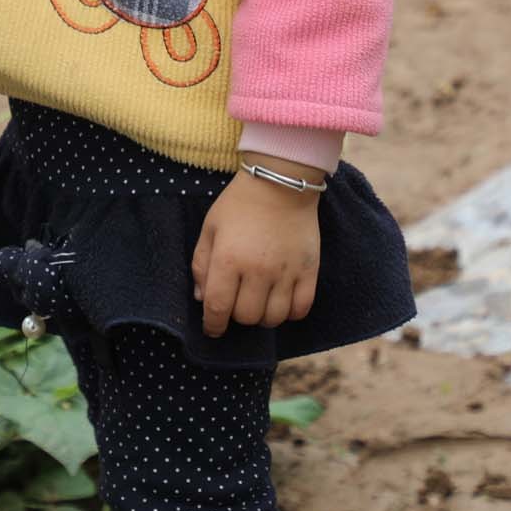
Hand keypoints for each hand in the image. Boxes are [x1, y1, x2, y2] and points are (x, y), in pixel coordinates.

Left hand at [190, 154, 322, 338]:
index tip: (213, 328)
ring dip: (262, 316)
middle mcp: (257, 270)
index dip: (212, 325)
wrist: (281, 182)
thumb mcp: (210, 228)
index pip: (217, 308)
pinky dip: (289, 312)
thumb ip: (201, 264)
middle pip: (246, 316)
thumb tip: (202, 298)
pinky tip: (281, 301)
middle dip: (236, 316)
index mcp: (228, 259)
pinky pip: (300, 309)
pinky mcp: (309, 271)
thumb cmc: (239, 204)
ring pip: (273, 318)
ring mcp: (286, 272)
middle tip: (237, 302)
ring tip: (259, 301)